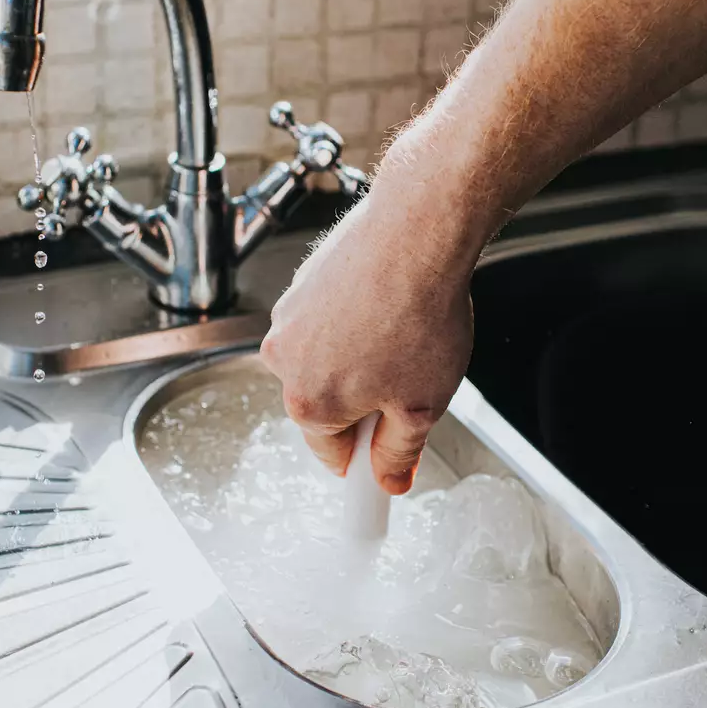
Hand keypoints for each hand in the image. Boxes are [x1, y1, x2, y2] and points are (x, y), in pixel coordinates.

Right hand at [260, 143, 478, 493]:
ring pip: (324, 361)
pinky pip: (325, 321)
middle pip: (324, 406)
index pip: (333, 455)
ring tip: (403, 334)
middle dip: (363, 402)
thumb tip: (390, 478)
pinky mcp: (300, 283)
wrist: (417, 229)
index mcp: (309, 403)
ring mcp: (288, 318)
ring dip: (358, 359)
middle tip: (409, 381)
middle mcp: (284, 361)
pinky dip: (352, 320)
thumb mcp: (422, 405)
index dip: (366, 458)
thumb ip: (399, 452)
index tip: (380, 464)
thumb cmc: (419, 311)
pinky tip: (389, 306)